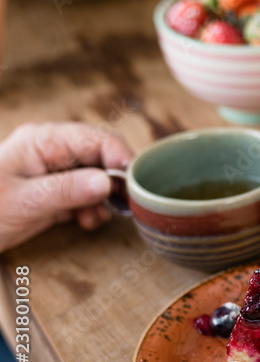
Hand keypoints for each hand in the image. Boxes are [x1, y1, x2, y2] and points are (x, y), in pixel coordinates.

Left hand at [0, 123, 131, 252]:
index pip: (97, 140)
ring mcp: (56, 172)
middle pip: (103, 157)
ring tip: (96, 217)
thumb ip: (67, 190)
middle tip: (123, 205)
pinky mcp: (57, 192)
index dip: (120, 159)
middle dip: (116, 181)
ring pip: (100, 177)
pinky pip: (88, 194)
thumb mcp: (25, 201)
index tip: (133, 184)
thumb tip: (108, 183)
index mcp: (44, 141)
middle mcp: (54, 152)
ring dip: (106, 198)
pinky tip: (86, 221)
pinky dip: (94, 208)